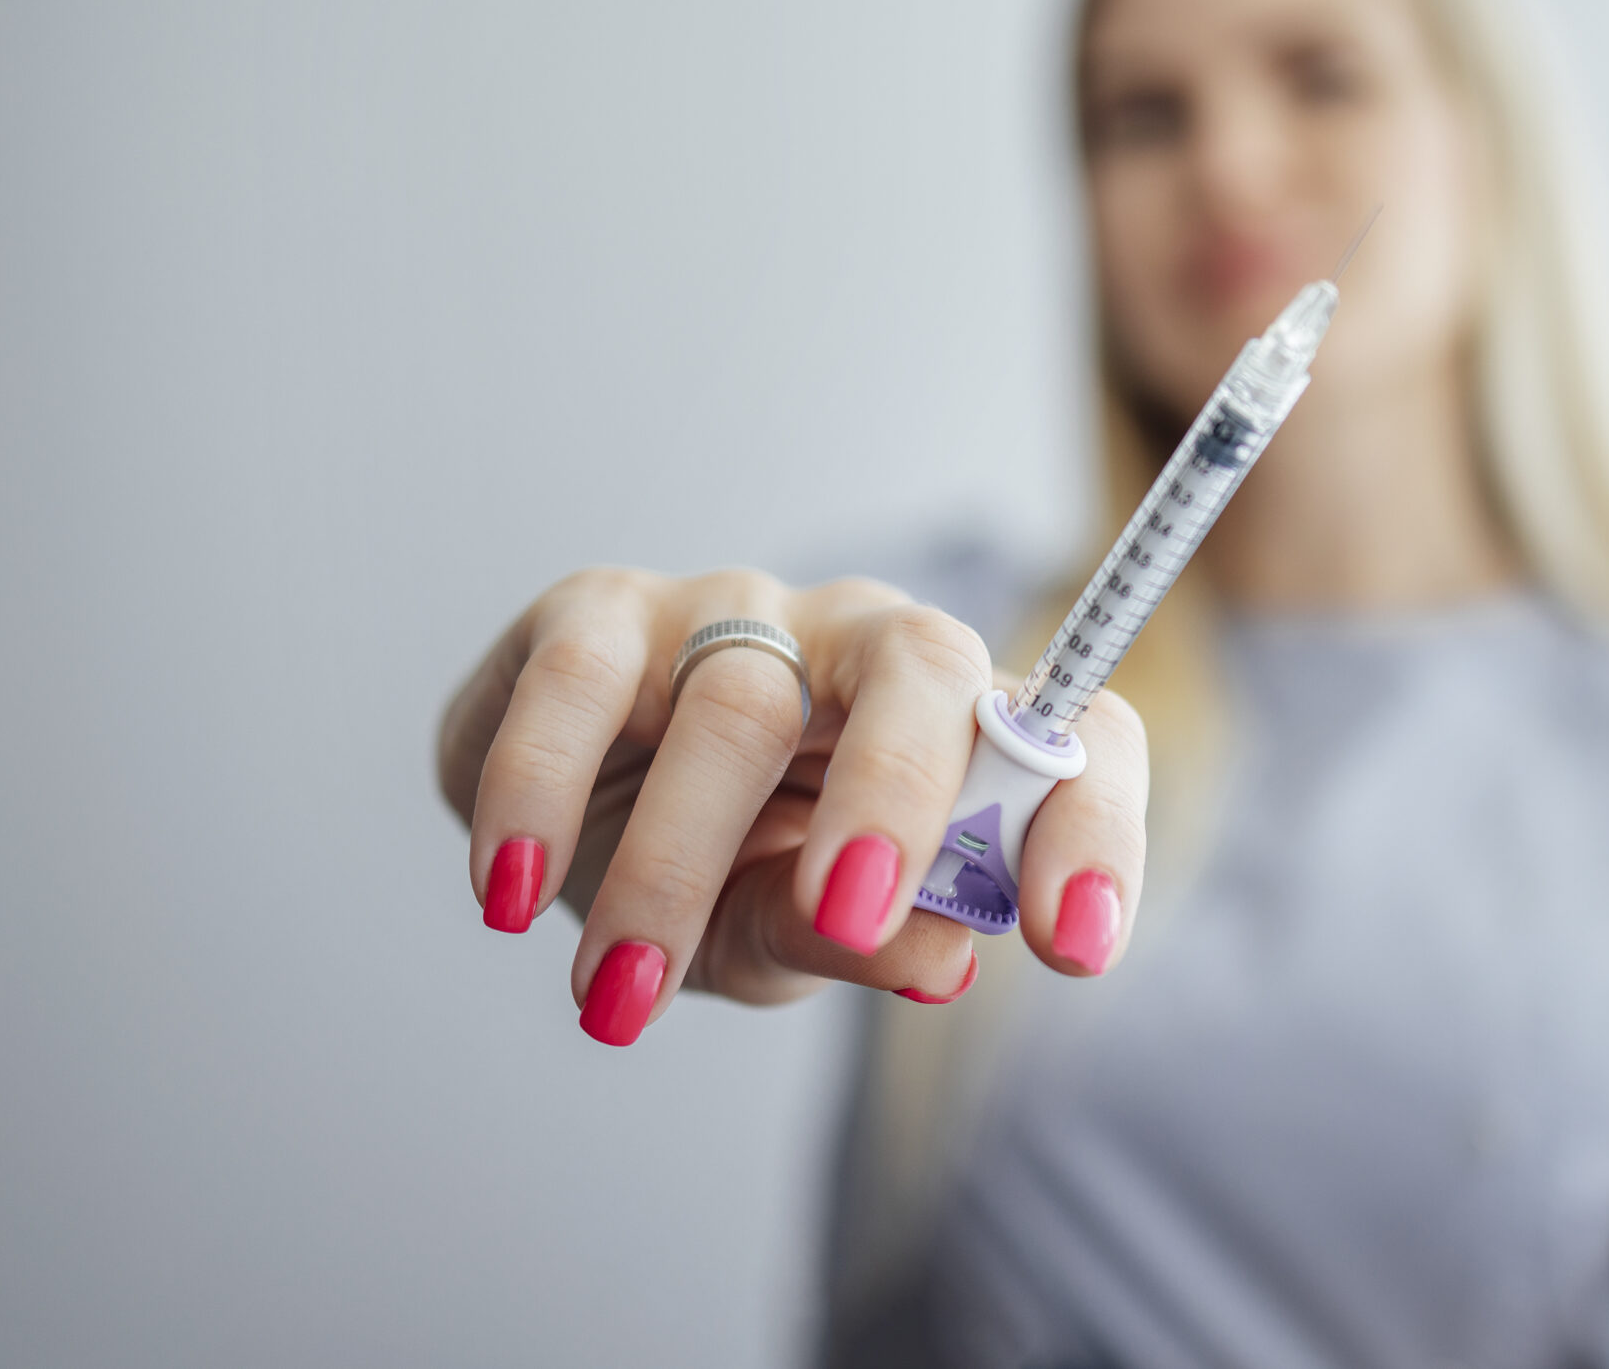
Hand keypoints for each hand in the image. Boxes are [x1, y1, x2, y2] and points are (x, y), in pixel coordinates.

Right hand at [436, 568, 1148, 1043]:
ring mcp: (737, 612)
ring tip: (619, 997)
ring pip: (739, 703)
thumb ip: (870, 937)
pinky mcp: (600, 610)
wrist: (572, 829)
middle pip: (926, 666)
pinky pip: (577, 681)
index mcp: (961, 725)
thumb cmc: (729, 876)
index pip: (1075, 739)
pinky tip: (514, 893)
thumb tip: (943, 952)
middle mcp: (868, 642)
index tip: (1076, 947)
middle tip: (845, 918)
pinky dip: (540, 791)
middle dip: (897, 795)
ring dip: (675, 863)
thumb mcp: (801, 934)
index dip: (1094, 827)